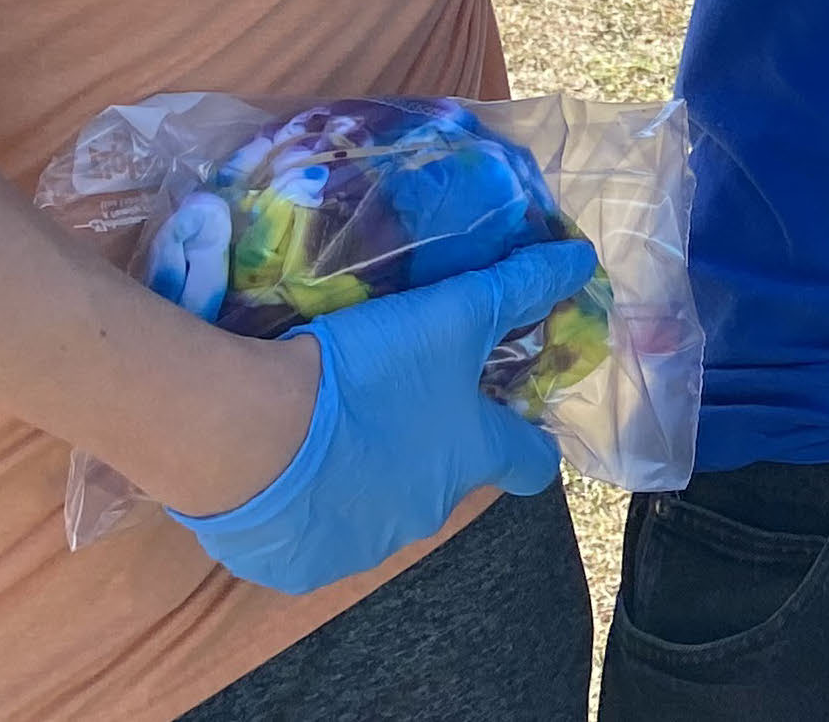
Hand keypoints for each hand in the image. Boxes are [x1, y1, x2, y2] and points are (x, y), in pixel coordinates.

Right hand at [172, 239, 595, 594]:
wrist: (248, 433)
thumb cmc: (364, 373)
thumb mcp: (451, 314)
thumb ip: (519, 286)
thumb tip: (580, 260)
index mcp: (471, 458)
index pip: (532, 464)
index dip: (529, 441)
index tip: (517, 422)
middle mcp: (428, 513)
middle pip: (448, 479)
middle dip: (432, 444)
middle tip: (397, 398)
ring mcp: (364, 547)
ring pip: (381, 507)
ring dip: (369, 474)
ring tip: (331, 427)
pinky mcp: (302, 567)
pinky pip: (318, 534)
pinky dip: (312, 504)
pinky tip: (286, 465)